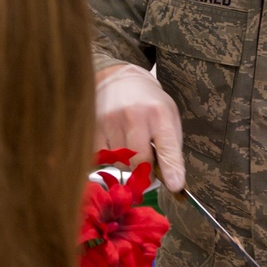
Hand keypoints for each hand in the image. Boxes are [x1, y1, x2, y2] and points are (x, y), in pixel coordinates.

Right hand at [94, 64, 184, 192]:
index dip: (171, 169)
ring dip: (126, 163)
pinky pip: (102, 159)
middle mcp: (134, 116)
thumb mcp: (169, 118)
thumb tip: (173, 183)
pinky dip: (110, 159)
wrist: (119, 80)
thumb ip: (171, 149)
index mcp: (159, 114)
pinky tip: (114, 143)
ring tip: (129, 144)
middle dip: (145, 172)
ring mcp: (110, 121)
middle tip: (146, 166)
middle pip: (140, 162)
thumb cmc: (149, 104)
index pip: (167, 147)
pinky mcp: (92, 128)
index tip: (174, 185)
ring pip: (120, 164)